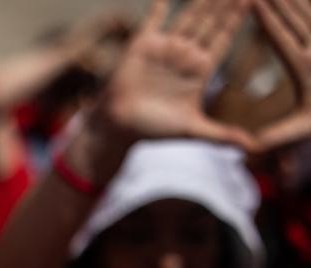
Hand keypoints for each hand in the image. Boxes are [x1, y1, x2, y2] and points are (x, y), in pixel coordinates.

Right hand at [97, 0, 255, 148]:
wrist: (118, 125)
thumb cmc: (153, 129)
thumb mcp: (192, 130)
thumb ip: (222, 135)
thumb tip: (254, 147)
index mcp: (201, 71)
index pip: (224, 39)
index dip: (237, 20)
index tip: (252, 1)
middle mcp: (185, 56)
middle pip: (210, 22)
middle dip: (224, 5)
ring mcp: (165, 48)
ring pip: (188, 16)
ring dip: (202, 1)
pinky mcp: (142, 44)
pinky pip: (154, 19)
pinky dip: (160, 6)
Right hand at [254, 0, 310, 148]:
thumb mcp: (303, 127)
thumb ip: (277, 136)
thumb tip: (249, 147)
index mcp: (304, 67)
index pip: (281, 38)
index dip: (266, 19)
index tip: (253, 2)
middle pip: (294, 17)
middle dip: (276, 1)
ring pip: (307, 11)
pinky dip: (303, 3)